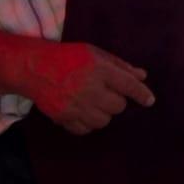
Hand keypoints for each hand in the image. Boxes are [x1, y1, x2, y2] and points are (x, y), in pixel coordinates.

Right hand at [20, 42, 154, 134]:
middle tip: (106, 91)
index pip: (128, 86)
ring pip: (104, 121)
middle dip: (116, 100)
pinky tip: (83, 111)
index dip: (142, 94)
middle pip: (118, 106)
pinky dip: (88, 123)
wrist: (34, 68)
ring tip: (94, 102)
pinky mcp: (63, 118)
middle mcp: (89, 90)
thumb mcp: (95, 53)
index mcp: (99, 70)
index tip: (150, 101)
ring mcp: (76, 106)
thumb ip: (120, 66)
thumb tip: (142, 77)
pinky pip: (86, 129)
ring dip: (103, 112)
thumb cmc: (68, 57)